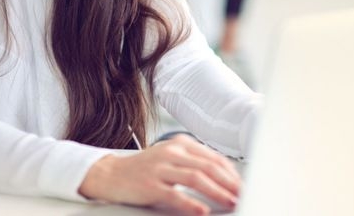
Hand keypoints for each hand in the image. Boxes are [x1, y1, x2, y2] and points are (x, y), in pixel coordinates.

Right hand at [77, 134, 241, 214]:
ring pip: (196, 178)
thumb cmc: (144, 169)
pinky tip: (202, 211)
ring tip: (230, 202)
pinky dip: (191, 203)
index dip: (231, 173)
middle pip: (208, 166)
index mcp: (180, 143)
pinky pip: (174, 194)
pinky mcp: (149, 185)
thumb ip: (193, 163)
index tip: (243, 185)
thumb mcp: (170, 158)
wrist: (110, 174)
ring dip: (217, 192)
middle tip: (243, 194)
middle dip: (229, 182)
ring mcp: (160, 168)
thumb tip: (223, 178)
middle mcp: (171, 152)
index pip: (213, 157)